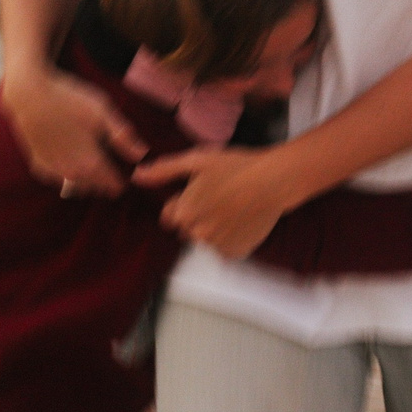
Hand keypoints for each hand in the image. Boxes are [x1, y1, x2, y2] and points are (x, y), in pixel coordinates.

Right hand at [1, 69, 145, 196]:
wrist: (29, 95)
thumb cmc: (69, 100)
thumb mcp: (102, 111)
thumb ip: (122, 135)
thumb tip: (141, 155)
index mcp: (91, 162)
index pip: (112, 185)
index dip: (121, 182)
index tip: (127, 176)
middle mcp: (71, 173)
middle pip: (94, 188)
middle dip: (105, 183)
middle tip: (112, 171)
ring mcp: (52, 171)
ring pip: (76, 186)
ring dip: (87, 182)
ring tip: (94, 168)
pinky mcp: (38, 165)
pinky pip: (58, 179)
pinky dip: (66, 175)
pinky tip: (71, 162)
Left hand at [133, 148, 297, 259]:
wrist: (275, 180)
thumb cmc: (236, 166)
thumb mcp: (197, 160)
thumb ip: (164, 170)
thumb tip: (136, 175)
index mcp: (184, 213)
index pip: (170, 217)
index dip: (184, 202)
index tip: (203, 190)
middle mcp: (198, 234)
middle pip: (188, 229)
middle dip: (199, 216)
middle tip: (221, 196)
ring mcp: (217, 246)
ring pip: (208, 239)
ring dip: (216, 227)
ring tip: (234, 206)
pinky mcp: (236, 252)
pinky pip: (225, 249)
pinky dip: (231, 238)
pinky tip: (243, 219)